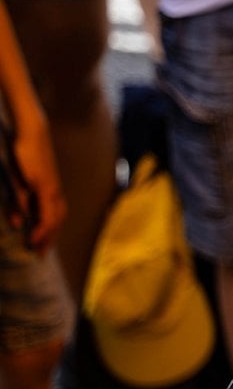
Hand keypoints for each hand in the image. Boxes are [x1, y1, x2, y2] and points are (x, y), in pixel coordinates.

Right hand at [5, 119, 64, 252]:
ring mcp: (52, 189)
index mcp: (52, 192)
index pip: (55, 218)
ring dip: (47, 235)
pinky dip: (43, 224)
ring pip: (54, 218)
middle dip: (49, 239)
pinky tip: (35, 234)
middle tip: (41, 254)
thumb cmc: (26, 156)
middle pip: (57, 221)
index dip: (50, 234)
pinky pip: (46, 209)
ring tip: (37, 247)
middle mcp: (55, 193)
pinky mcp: (45, 184)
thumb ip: (20, 203)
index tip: (42, 248)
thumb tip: (19, 223)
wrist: (32, 134)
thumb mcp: (20, 183)